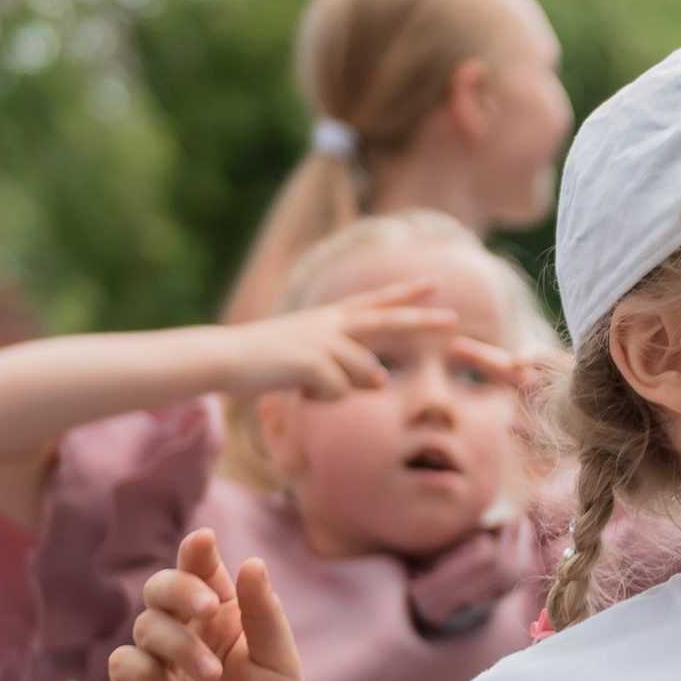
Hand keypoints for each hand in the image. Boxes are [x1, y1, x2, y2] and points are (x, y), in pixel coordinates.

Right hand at [108, 528, 306, 680]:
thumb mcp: (279, 662)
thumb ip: (262, 613)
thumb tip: (251, 562)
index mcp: (223, 618)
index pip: (202, 573)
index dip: (197, 554)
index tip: (203, 541)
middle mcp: (188, 634)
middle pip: (161, 588)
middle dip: (179, 588)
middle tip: (207, 608)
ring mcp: (161, 663)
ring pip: (146, 624)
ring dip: (178, 643)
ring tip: (211, 676)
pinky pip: (125, 663)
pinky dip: (144, 667)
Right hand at [222, 281, 464, 405]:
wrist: (227, 358)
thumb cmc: (267, 361)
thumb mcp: (312, 360)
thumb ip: (347, 367)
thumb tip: (381, 380)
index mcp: (330, 318)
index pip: (376, 302)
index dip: (406, 294)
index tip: (435, 282)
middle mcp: (333, 323)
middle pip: (388, 323)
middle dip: (421, 321)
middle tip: (453, 319)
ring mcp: (325, 340)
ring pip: (365, 375)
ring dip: (341, 387)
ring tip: (307, 381)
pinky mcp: (315, 361)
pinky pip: (340, 393)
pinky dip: (323, 398)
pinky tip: (299, 387)